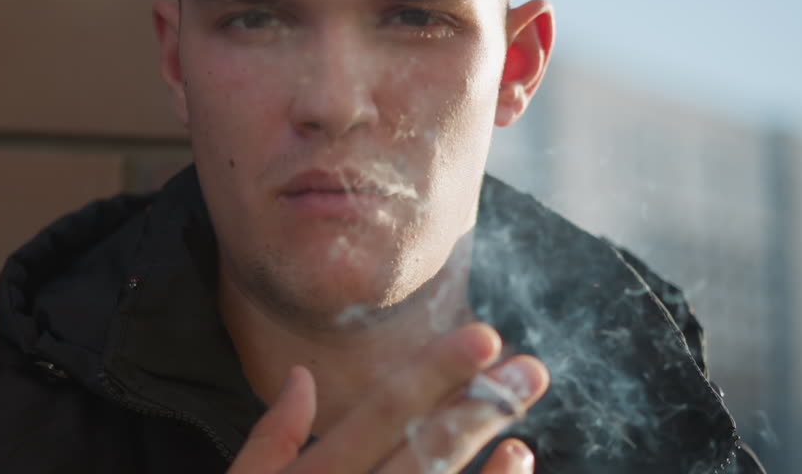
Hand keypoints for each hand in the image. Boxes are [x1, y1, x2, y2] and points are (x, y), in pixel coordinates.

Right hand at [229, 323, 547, 473]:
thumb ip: (272, 438)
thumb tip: (302, 377)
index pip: (383, 415)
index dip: (435, 375)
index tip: (482, 338)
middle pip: (426, 450)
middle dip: (479, 405)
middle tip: (529, 370)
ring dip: (490, 451)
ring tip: (525, 414)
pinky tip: (517, 462)